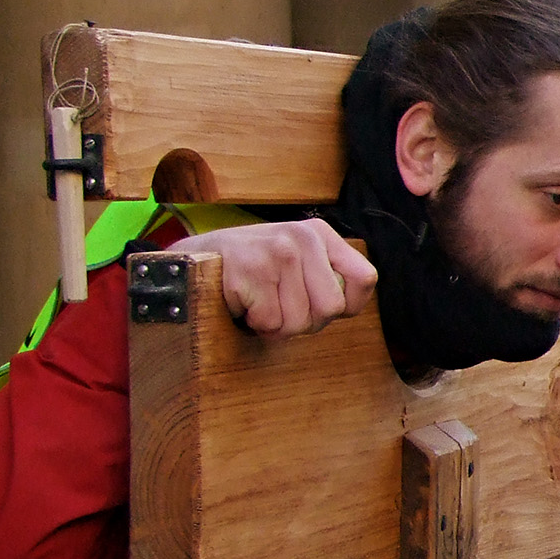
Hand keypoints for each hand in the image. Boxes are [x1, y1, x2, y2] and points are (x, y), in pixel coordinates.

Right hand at [171, 219, 376, 339]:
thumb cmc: (254, 268)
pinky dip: (256, 324)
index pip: (365, 279)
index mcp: (321, 234)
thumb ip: (327, 277)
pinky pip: (270, 323)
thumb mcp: (298, 261)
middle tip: (281, 307)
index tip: (318, 303)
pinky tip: (244, 303)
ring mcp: (277, 251)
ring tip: (260, 302)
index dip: (347, 305)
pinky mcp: (251, 271)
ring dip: (277, 325)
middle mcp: (303, 237)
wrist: (195, 257)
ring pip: (299, 321)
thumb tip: (345, 307)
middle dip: (306, 321)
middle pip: (331, 308)